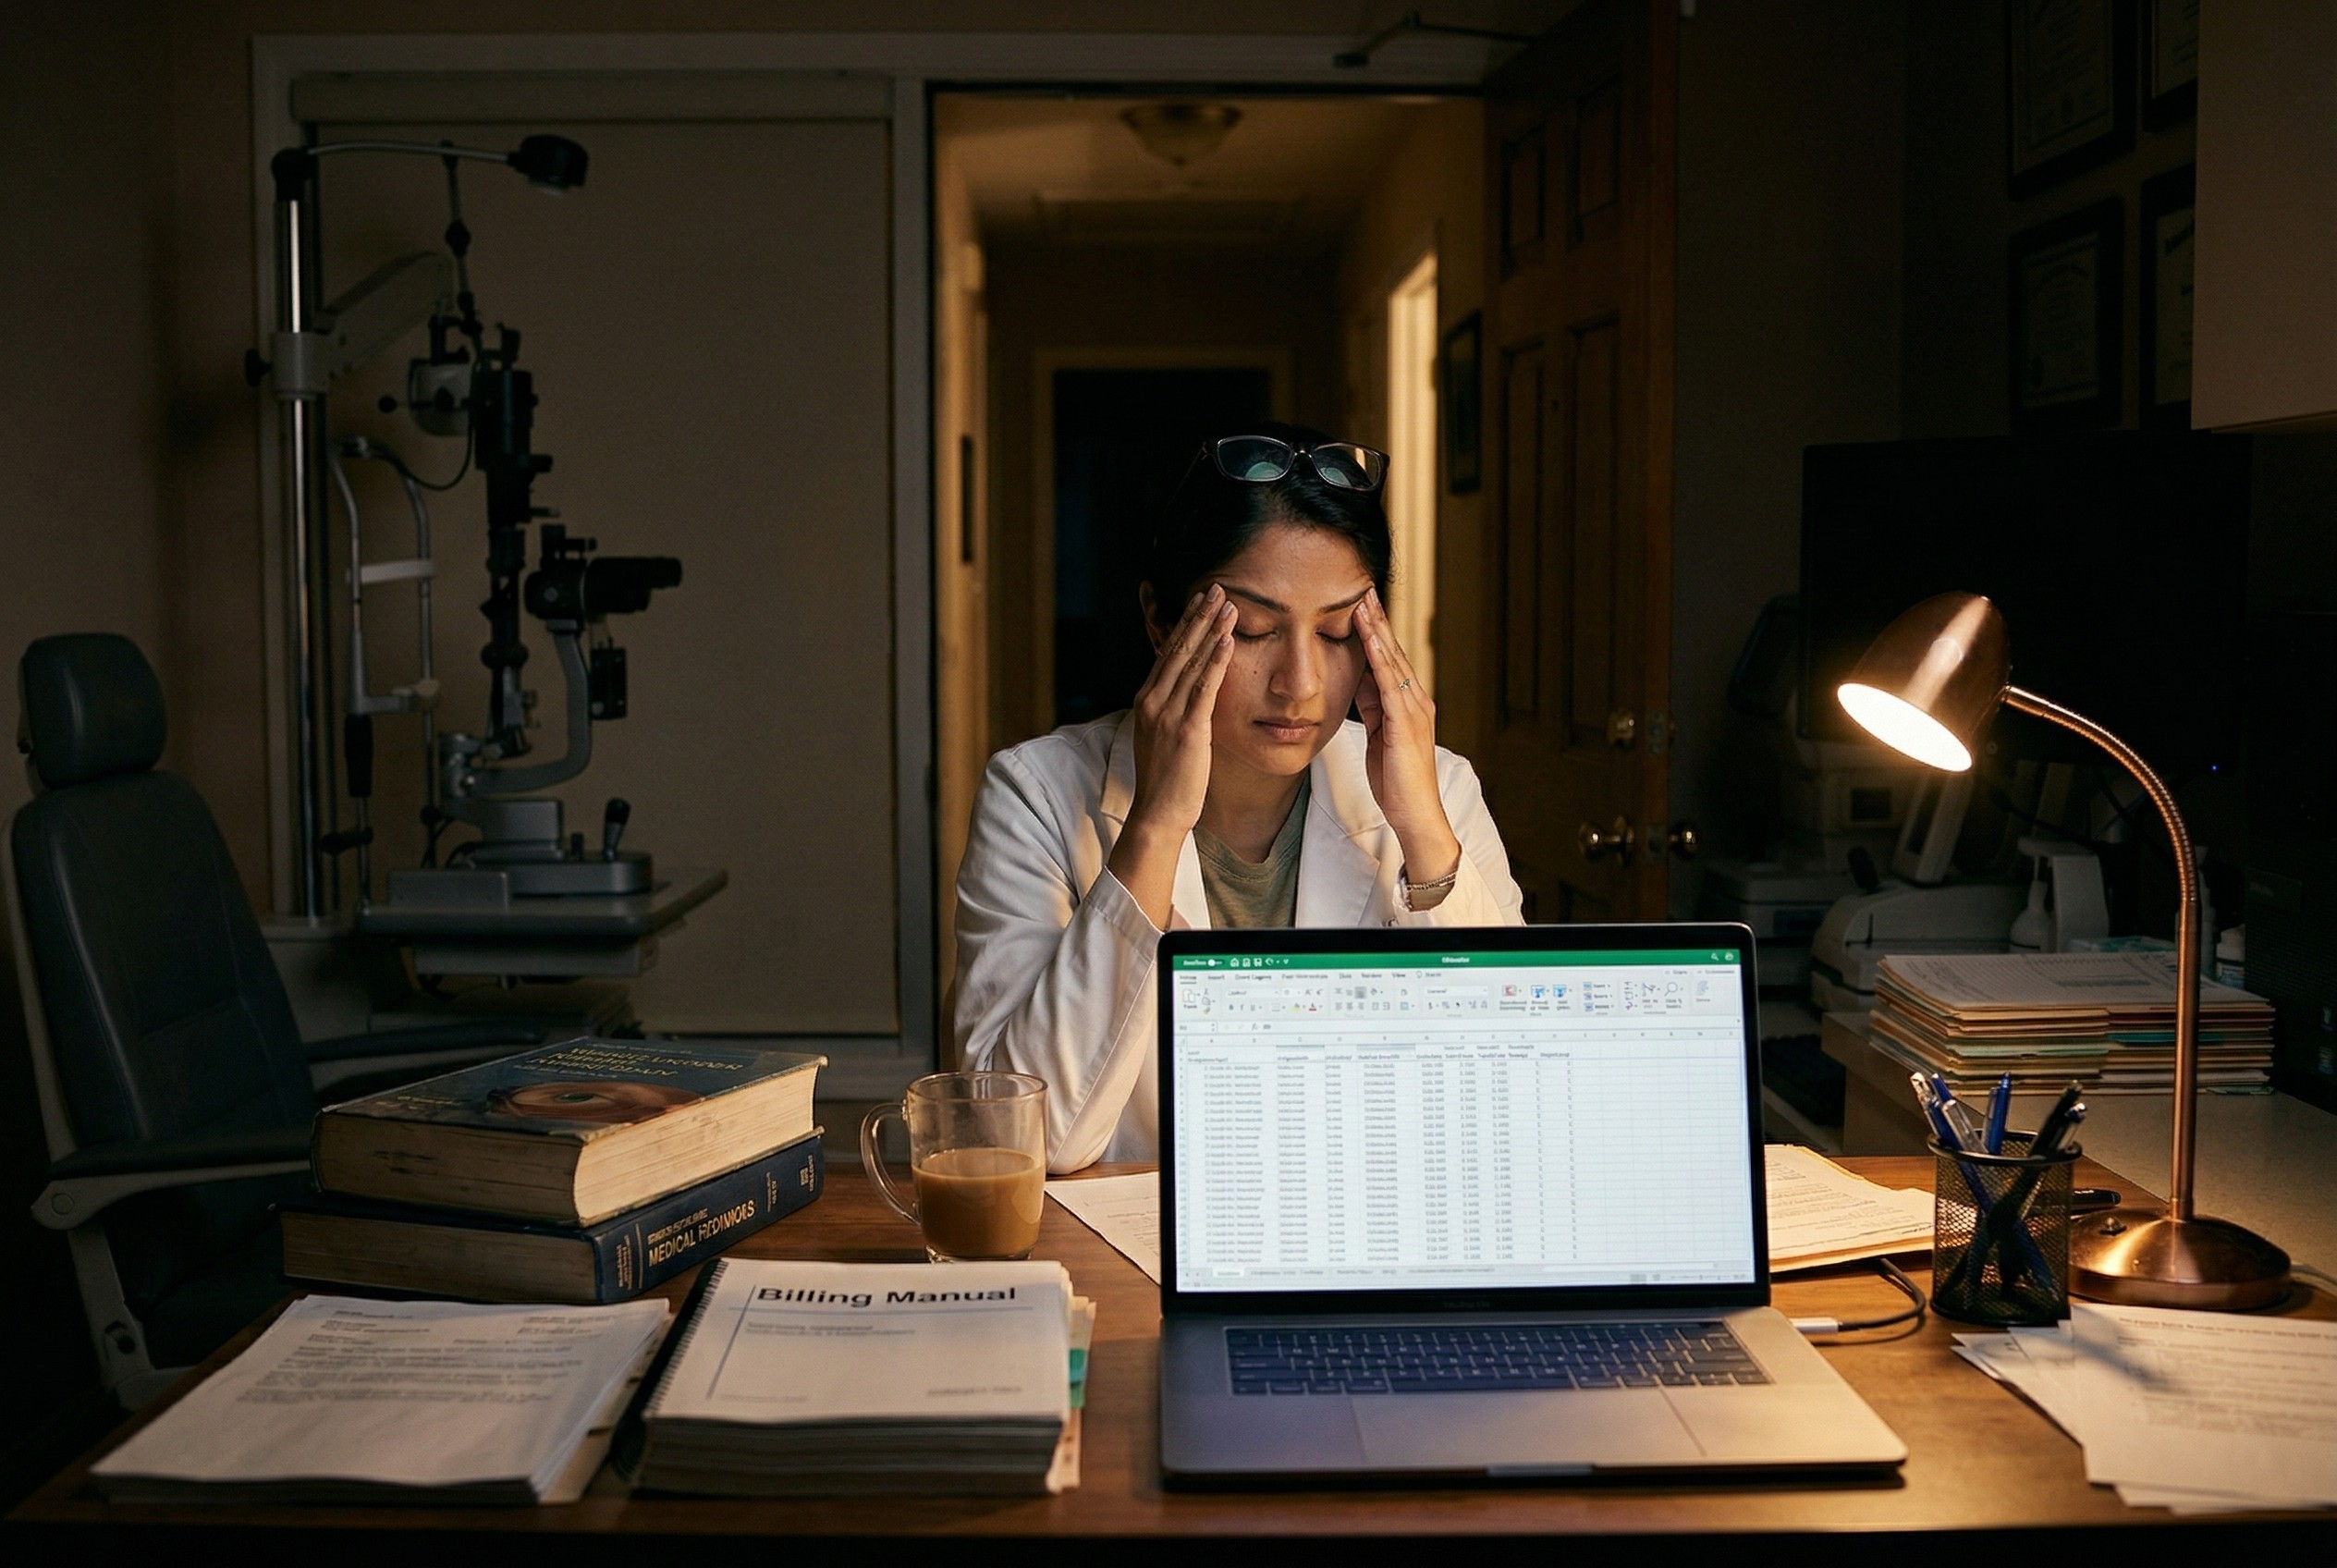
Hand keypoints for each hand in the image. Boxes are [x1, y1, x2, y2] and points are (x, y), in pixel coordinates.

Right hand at [1109, 585, 1235, 927]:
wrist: (1158, 813)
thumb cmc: (1167, 780)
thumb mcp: (1164, 737)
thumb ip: (1174, 710)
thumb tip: (1188, 694)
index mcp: (1148, 700)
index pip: (1168, 653)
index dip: (1185, 624)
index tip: (1200, 601)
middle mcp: (1154, 700)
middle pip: (1178, 648)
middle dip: (1198, 616)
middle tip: (1216, 588)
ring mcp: (1168, 713)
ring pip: (1192, 661)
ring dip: (1211, 629)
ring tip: (1227, 603)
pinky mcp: (1187, 729)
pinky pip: (1204, 687)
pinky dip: (1216, 660)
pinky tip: (1228, 639)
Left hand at [1355, 588, 1459, 885]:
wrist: (1415, 813)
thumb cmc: (1395, 781)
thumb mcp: (1379, 735)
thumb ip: (1372, 707)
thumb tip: (1359, 680)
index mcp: (1407, 704)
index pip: (1389, 659)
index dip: (1375, 631)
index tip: (1360, 603)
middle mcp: (1416, 700)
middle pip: (1393, 651)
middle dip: (1376, 620)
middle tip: (1362, 587)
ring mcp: (1414, 710)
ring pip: (1393, 660)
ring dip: (1377, 630)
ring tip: (1363, 601)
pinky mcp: (1406, 722)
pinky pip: (1390, 682)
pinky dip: (1380, 658)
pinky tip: (1369, 638)